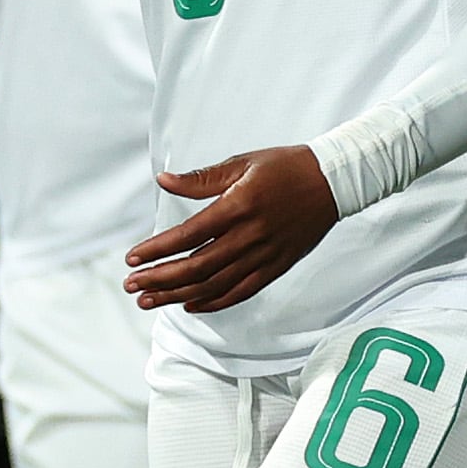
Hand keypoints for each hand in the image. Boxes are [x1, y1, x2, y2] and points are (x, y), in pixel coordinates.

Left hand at [124, 146, 340, 313]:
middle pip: (197, 267)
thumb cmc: (287, 166)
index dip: (157, 249)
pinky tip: (191, 305)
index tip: (132, 259)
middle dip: (160, 279)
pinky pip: (241, 291)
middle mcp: (251, 234)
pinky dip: (214, 302)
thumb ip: (202, 178)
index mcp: (240, 205)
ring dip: (178, 295)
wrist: (334, 180)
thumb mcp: (243, 162)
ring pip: (215, 284)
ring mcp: (265, 254)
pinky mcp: (277, 266)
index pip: (189, 235)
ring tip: (150, 300)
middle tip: (131, 286)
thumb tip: (163, 181)